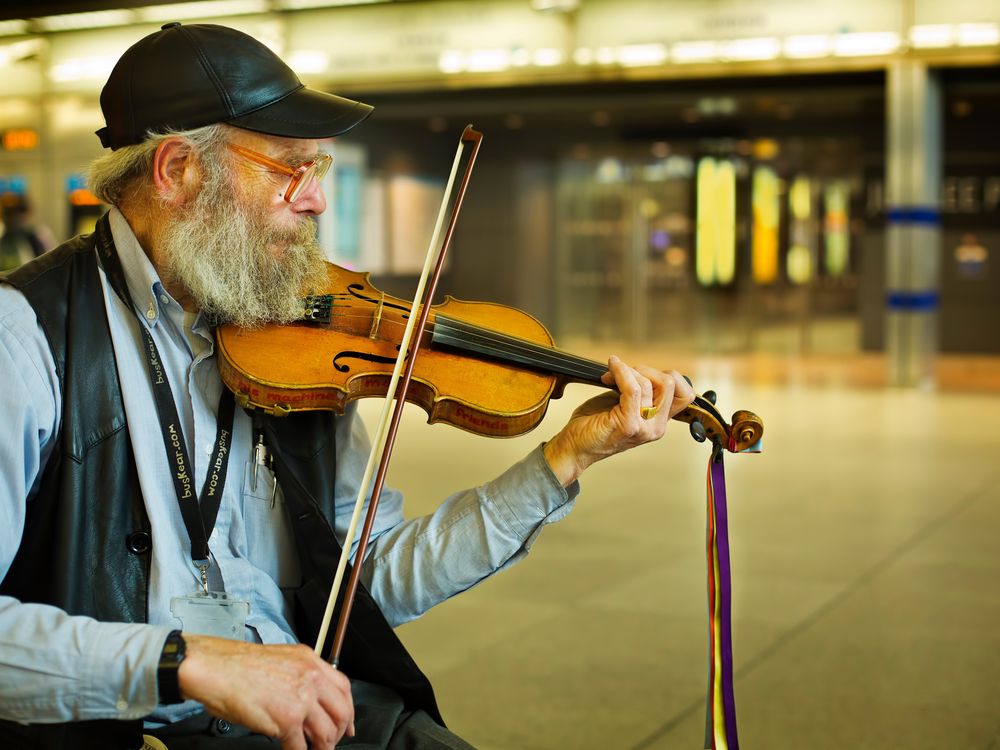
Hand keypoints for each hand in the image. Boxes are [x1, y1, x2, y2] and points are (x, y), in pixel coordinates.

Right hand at [178, 634, 354, 749]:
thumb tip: (309, 699)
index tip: (347, 723)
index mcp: (309, 661)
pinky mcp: (288, 720)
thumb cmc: (237, 666)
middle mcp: (310, 677)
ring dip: (322, 747)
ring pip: (326, 733)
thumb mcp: (280, 660)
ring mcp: (301, 699)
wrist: (216, 669)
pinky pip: (300, 747)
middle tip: (333, 743)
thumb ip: (299, 676)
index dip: (348, 709)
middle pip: (342, 711)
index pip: (343, 687)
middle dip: (339, 733)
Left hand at [543, 356, 693, 485]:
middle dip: (645, 370)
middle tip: (623, 372)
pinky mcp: (628, 425)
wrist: (574, 447)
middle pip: (670, 384)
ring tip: (609, 374)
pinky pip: (633, 389)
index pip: (685, 394)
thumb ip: (641, 392)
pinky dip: (621, 372)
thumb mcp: (625, 405)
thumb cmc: (595, 425)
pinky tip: (611, 367)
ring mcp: (644, 428)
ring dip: (627, 371)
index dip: (668, 376)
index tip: (643, 375)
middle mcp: (656, 427)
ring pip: (649, 383)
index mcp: (659, 422)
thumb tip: (641, 369)